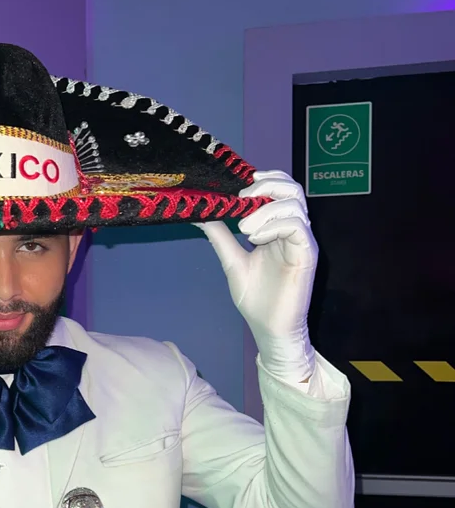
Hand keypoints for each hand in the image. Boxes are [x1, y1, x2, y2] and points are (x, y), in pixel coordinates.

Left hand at [195, 171, 316, 382]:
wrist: (268, 328)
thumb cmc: (256, 298)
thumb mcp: (232, 260)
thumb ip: (220, 236)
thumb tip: (199, 213)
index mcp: (277, 227)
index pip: (280, 189)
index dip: (264, 179)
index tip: (239, 183)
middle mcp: (293, 230)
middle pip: (292, 189)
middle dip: (266, 186)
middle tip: (242, 198)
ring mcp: (302, 241)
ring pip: (294, 204)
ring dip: (265, 209)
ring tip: (244, 228)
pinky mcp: (308, 254)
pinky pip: (297, 226)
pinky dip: (274, 225)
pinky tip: (256, 238)